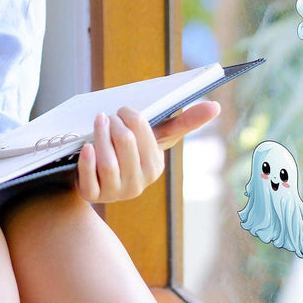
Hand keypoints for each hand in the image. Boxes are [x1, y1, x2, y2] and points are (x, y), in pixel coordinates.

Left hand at [75, 101, 219, 203]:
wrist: (95, 176)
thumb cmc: (130, 151)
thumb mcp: (154, 137)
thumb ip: (185, 122)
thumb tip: (216, 106)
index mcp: (155, 168)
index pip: (147, 137)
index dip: (132, 117)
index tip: (123, 109)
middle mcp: (138, 184)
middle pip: (126, 146)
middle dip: (115, 125)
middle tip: (107, 115)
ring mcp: (115, 193)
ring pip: (108, 163)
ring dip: (100, 136)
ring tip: (98, 121)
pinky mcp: (93, 197)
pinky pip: (89, 180)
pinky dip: (87, 162)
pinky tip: (86, 147)